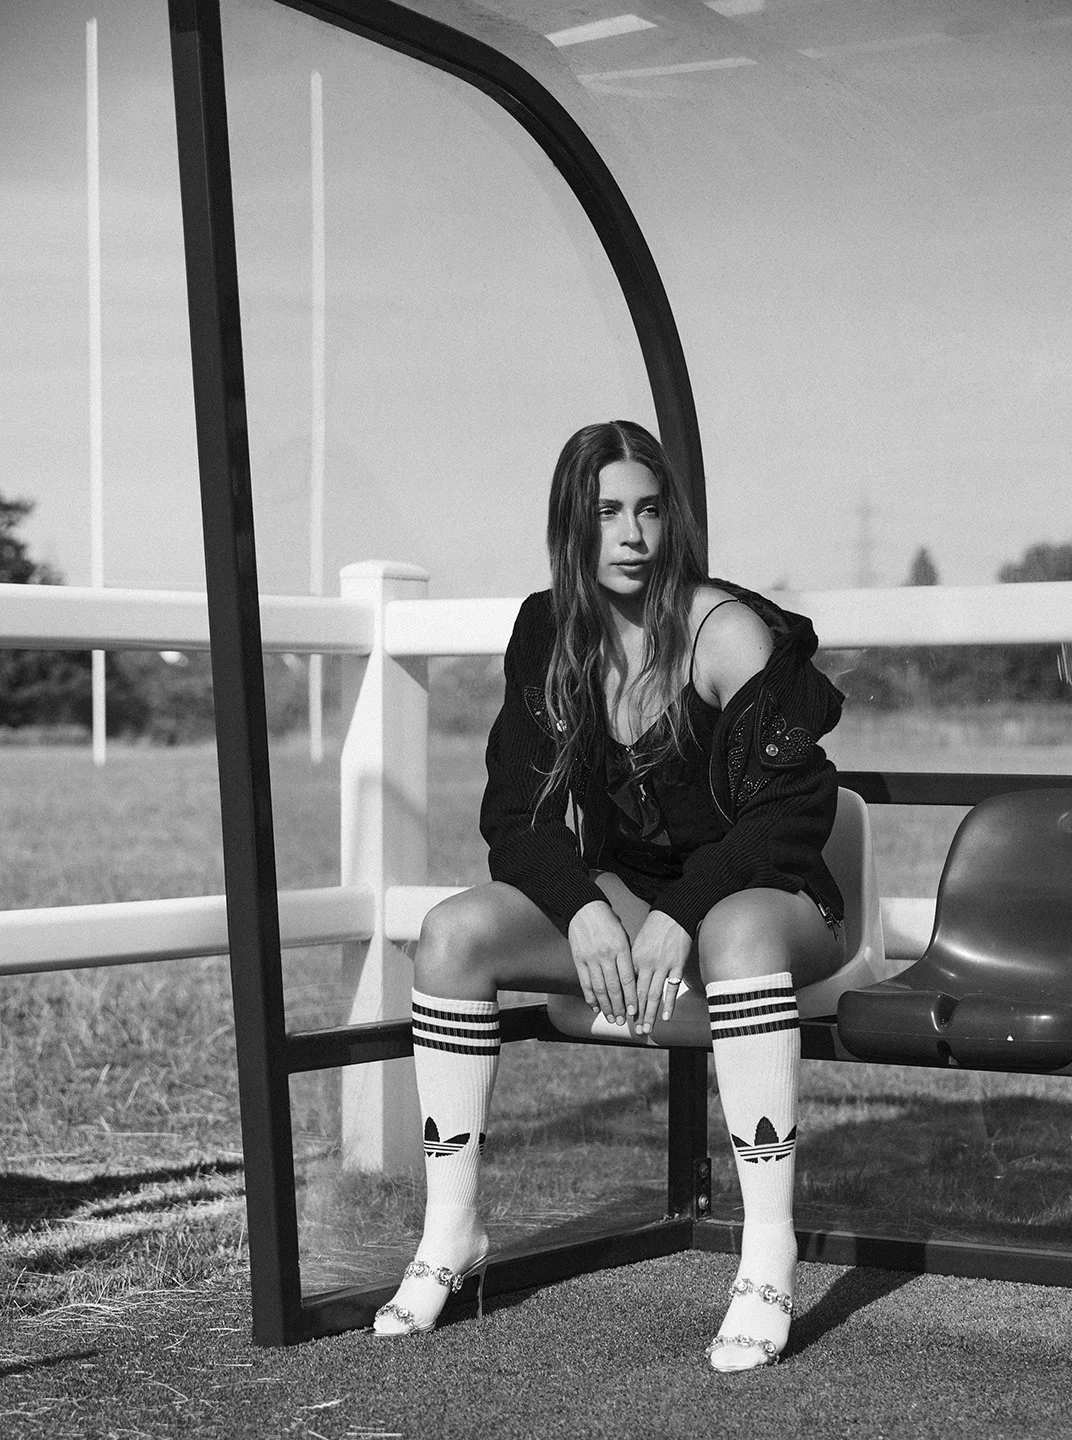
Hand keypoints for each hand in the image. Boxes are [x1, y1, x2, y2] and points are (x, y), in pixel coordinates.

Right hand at [567, 900, 637, 1024]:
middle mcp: (606, 955)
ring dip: (605, 1006)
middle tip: (623, 1020)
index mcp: (621, 948)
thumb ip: (627, 956)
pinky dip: (590, 997)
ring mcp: (591, 958)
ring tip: (611, 1018)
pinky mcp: (578, 959)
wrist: (584, 907)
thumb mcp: (623, 935)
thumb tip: (632, 978)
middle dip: (619, 1007)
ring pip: (599, 988)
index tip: (635, 1011)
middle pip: (614, 987)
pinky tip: (595, 1007)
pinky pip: (585, 983)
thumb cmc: (607, 921)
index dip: (631, 997)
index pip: (627, 979)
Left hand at [631, 910, 691, 1034]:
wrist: (673, 914)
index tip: (624, 1016)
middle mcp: (646, 964)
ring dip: (650, 1014)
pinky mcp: (677, 965)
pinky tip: (666, 1016)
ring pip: (654, 995)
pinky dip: (669, 1003)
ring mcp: (663, 966)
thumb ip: (633, 963)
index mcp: (634, 959)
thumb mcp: (638, 944)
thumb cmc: (654, 929)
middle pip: (639, 994)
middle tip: (635, 1029)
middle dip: (637, 1014)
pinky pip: (672, 988)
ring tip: (647, 1028)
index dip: (625, 1003)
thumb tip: (629, 982)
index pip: (627, 986)